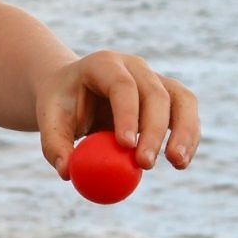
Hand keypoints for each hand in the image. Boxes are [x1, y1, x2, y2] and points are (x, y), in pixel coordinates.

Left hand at [35, 50, 199, 178]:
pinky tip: (180, 162)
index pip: (120, 85)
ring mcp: (155, 78)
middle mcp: (133, 66)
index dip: (126, 113)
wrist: (74, 90)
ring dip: (183, 132)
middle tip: (144, 163)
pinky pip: (186, 113)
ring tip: (177, 163)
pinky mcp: (169, 96)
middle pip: (153, 93)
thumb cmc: (61, 104)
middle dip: (152, 130)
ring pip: (180, 100)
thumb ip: (53, 144)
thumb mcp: (49, 119)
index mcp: (102, 64)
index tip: (125, 145)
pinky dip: (188, 137)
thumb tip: (68, 172)